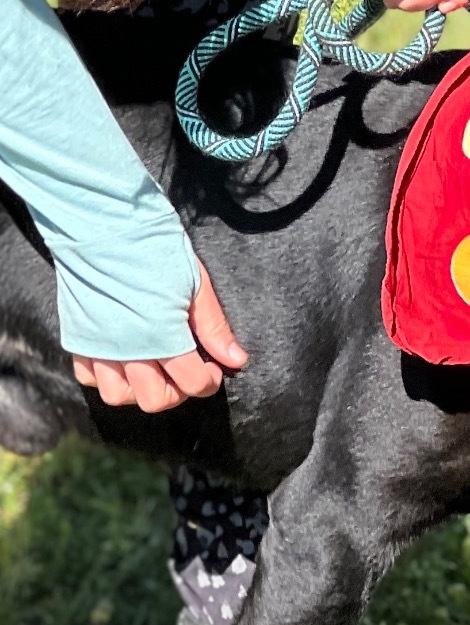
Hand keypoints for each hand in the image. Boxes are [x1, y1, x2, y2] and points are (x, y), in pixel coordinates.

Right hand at [72, 261, 247, 412]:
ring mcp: (98, 346)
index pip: (192, 383)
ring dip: (142, 389)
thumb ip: (214, 327)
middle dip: (179, 391)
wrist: (104, 224)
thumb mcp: (196, 284)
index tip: (213, 369)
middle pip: (156, 400)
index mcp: (161, 336)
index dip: (209, 381)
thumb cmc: (156, 250)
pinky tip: (126, 358)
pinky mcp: (78, 337)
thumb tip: (236, 359)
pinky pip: (88, 377)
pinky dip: (108, 376)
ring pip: (119, 396)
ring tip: (157, 368)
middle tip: (188, 369)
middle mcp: (127, 349)